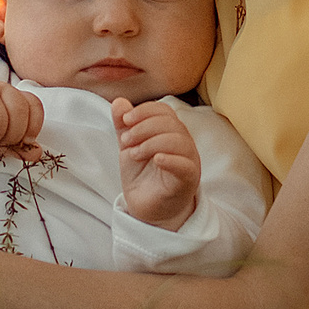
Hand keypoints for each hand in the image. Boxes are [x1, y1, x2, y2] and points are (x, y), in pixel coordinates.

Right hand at [0, 81, 44, 158]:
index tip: (24, 140)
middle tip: (1, 143)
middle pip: (19, 114)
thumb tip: (37, 153)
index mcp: (14, 94)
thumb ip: (20, 145)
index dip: (33, 127)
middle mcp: (0, 88)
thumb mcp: (3, 136)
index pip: (33, 106)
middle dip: (13, 136)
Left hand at [113, 98, 200, 229]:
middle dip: (143, 128)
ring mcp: (189, 161)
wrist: (145, 207)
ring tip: (134, 154)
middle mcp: (183, 143)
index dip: (144, 111)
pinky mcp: (189, 180)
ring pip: (179, 141)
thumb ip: (124, 125)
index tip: (125, 121)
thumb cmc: (142, 175)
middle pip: (171, 123)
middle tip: (125, 141)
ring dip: (151, 143)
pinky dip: (170, 159)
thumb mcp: (128, 146)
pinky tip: (156, 160)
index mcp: (171, 132)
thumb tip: (119, 102)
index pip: (164, 111)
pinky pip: (186, 165)